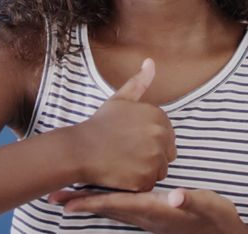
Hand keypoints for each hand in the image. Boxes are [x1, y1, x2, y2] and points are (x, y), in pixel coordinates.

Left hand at [47, 187, 247, 233]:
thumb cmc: (216, 219)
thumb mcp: (208, 206)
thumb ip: (191, 201)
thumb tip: (176, 197)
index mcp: (155, 210)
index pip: (116, 205)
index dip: (91, 202)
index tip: (67, 202)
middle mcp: (146, 217)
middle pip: (106, 209)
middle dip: (80, 203)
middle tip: (53, 197)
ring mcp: (148, 219)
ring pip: (112, 209)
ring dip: (89, 202)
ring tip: (67, 198)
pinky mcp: (153, 217)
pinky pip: (122, 208)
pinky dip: (106, 201)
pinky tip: (101, 195)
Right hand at [71, 58, 176, 191]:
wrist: (80, 149)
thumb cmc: (100, 124)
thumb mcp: (120, 99)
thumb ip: (139, 82)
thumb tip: (151, 62)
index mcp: (159, 116)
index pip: (167, 136)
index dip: (149, 140)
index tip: (131, 140)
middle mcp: (160, 136)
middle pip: (167, 154)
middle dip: (151, 156)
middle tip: (127, 153)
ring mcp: (154, 159)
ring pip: (160, 170)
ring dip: (146, 170)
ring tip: (124, 163)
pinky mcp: (145, 179)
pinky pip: (149, 185)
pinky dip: (138, 183)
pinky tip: (122, 174)